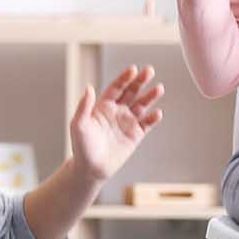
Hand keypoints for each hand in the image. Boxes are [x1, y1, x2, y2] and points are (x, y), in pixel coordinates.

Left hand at [70, 65, 163, 180]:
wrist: (91, 168)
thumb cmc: (81, 146)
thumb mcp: (78, 124)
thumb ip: (84, 106)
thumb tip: (89, 87)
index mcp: (103, 106)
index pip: (117, 87)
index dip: (125, 78)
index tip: (133, 69)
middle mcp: (117, 111)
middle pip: (132, 92)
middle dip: (141, 81)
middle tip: (150, 70)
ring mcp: (128, 122)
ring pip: (142, 105)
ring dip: (150, 97)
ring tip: (159, 88)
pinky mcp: (136, 135)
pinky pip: (147, 124)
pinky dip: (153, 118)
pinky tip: (157, 113)